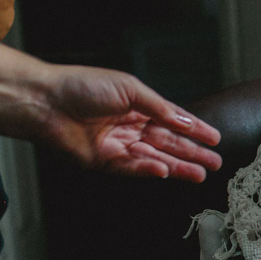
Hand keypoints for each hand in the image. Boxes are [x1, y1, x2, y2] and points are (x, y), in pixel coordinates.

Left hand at [39, 65, 221, 181]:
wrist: (45, 101)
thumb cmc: (83, 86)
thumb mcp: (130, 89)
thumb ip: (160, 108)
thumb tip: (185, 121)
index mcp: (138, 106)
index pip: (173, 120)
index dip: (195, 129)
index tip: (215, 139)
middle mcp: (130, 126)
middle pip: (168, 143)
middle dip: (192, 153)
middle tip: (214, 163)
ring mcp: (118, 145)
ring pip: (155, 159)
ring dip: (178, 166)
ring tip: (200, 173)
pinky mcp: (103, 161)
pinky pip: (131, 167)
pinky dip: (148, 169)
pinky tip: (165, 170)